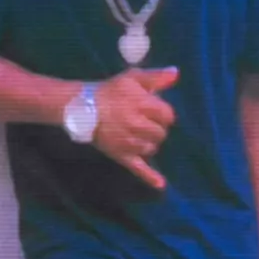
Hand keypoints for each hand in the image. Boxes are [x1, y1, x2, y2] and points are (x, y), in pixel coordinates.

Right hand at [93, 67, 178, 189]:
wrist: (82, 108)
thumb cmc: (110, 91)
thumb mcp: (132, 78)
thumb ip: (155, 77)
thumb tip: (176, 74)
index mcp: (143, 105)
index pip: (168, 115)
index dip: (163, 113)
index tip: (153, 110)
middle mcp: (138, 125)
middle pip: (162, 133)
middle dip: (156, 127)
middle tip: (144, 122)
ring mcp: (130, 142)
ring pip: (153, 148)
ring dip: (150, 142)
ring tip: (138, 134)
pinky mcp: (121, 155)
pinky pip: (138, 168)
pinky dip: (150, 177)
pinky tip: (160, 184)